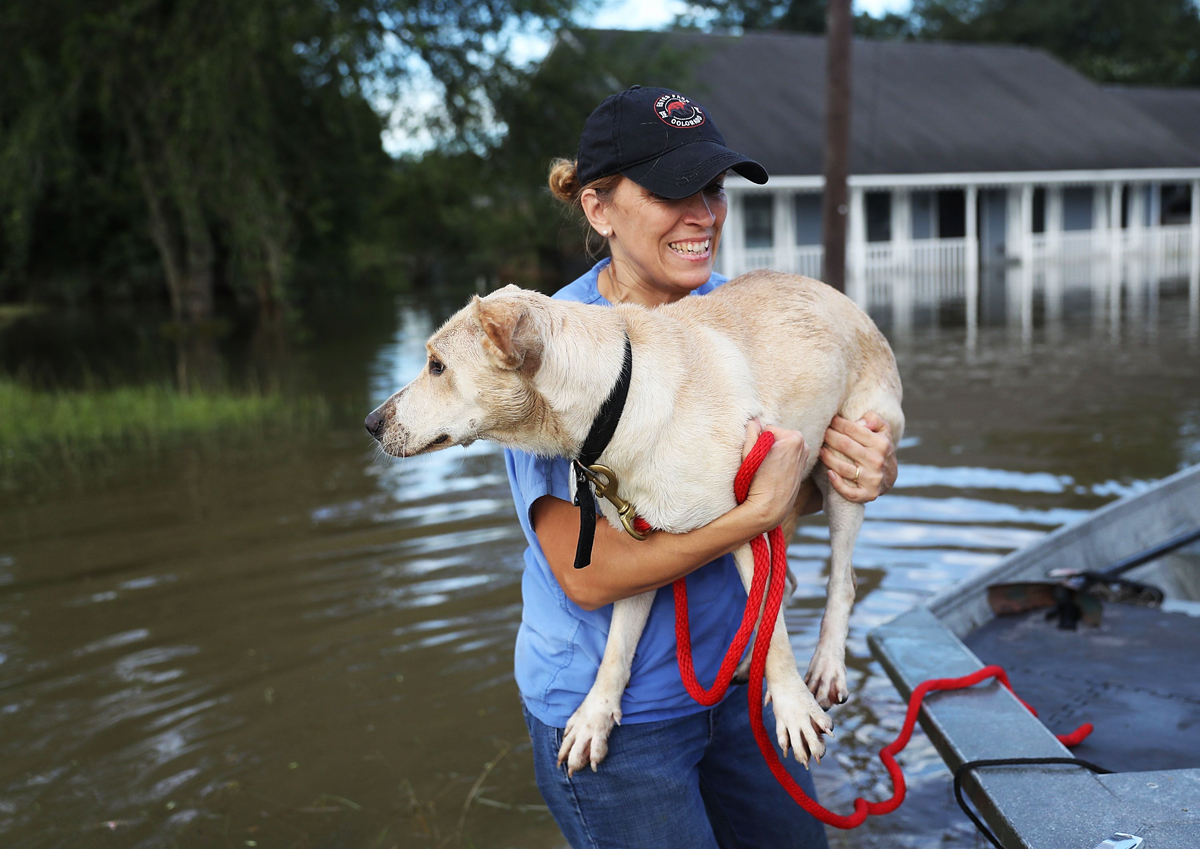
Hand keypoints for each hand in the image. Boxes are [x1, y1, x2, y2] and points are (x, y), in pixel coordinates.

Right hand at [739, 418, 809, 533]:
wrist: (770, 508)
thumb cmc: (758, 482)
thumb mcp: (750, 453)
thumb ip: (752, 432)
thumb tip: (754, 420)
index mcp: (794, 438)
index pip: (767, 430)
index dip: (758, 441)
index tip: (757, 456)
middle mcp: (804, 445)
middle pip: (776, 437)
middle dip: (767, 446)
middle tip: (761, 464)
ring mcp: (805, 456)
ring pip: (781, 446)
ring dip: (773, 453)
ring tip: (767, 470)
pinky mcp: (802, 466)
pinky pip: (786, 456)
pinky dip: (779, 461)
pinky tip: (775, 474)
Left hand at [819, 412, 896, 503]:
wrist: (890, 476)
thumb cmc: (880, 449)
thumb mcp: (883, 431)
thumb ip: (874, 420)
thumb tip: (862, 421)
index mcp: (881, 444)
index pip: (854, 430)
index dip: (838, 423)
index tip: (829, 420)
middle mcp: (877, 461)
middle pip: (845, 446)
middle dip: (829, 437)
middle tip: (820, 433)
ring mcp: (872, 479)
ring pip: (844, 468)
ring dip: (827, 458)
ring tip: (820, 450)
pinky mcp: (868, 495)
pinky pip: (849, 492)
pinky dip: (837, 484)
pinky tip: (829, 473)